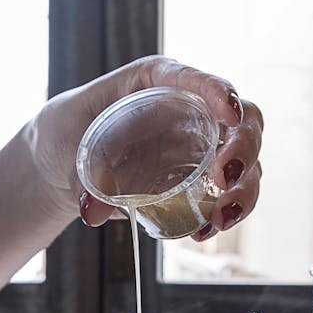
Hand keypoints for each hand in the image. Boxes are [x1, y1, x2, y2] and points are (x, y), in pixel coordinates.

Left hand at [25, 55, 263, 239]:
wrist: (65, 163)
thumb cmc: (68, 135)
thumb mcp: (67, 146)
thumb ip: (81, 176)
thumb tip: (92, 212)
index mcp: (159, 82)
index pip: (196, 80)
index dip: (219, 91)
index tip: (229, 113)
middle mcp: (192, 111)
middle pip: (243, 120)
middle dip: (245, 148)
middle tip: (225, 178)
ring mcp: (203, 146)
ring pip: (247, 162)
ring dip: (244, 191)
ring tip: (221, 219)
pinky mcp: (203, 180)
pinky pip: (231, 194)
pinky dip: (227, 213)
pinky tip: (204, 232)